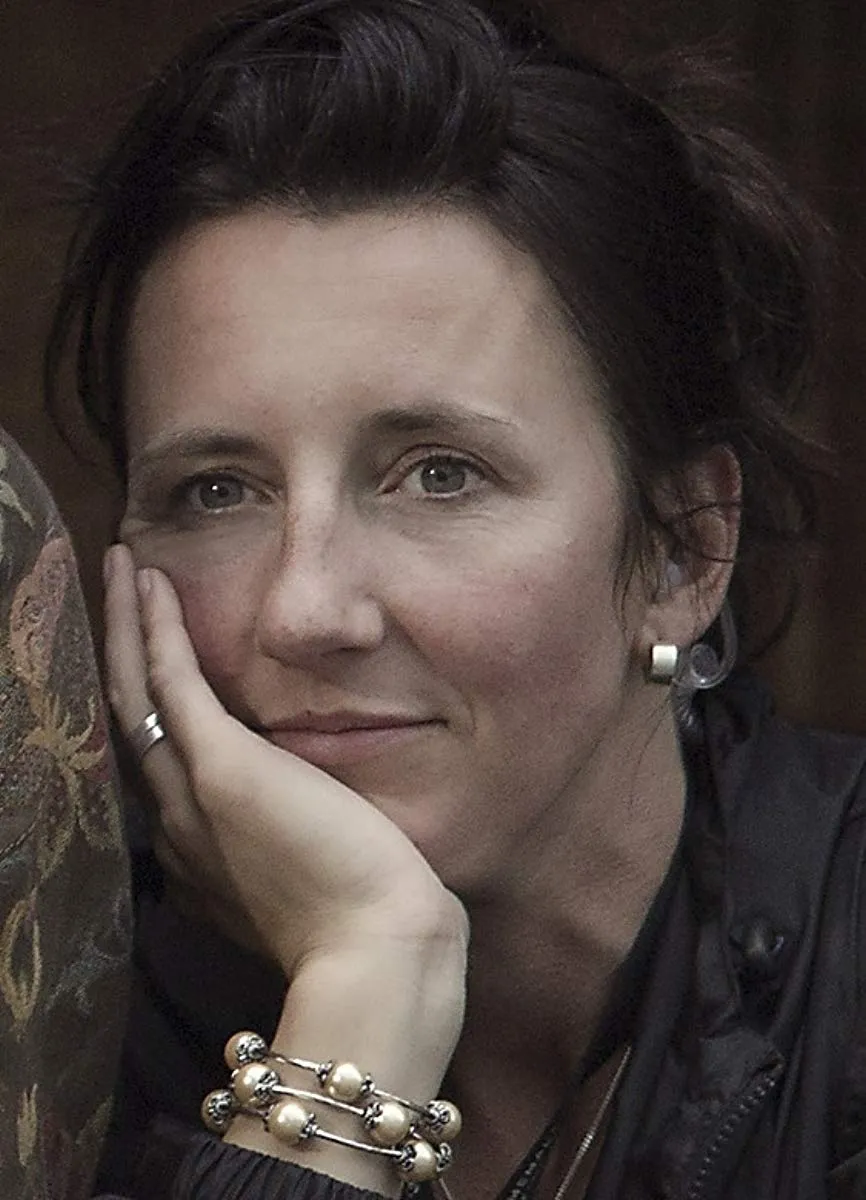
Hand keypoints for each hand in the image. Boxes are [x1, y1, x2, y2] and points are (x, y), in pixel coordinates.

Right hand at [103, 544, 466, 975]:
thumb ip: (288, 841)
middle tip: (110, 590)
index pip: (158, 762)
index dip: (145, 703)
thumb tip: (296, 814)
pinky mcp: (223, 768)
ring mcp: (193, 794)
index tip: (144, 659)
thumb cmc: (362, 919)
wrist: (376, 953)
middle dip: (118, 650)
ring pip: (137, 690)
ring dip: (125, 623)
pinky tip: (147, 583)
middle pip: (130, 718)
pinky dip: (153, 629)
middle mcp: (178, 822)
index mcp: (201, 850)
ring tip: (119, 565)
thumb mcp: (310, 875)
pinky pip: (171, 681)